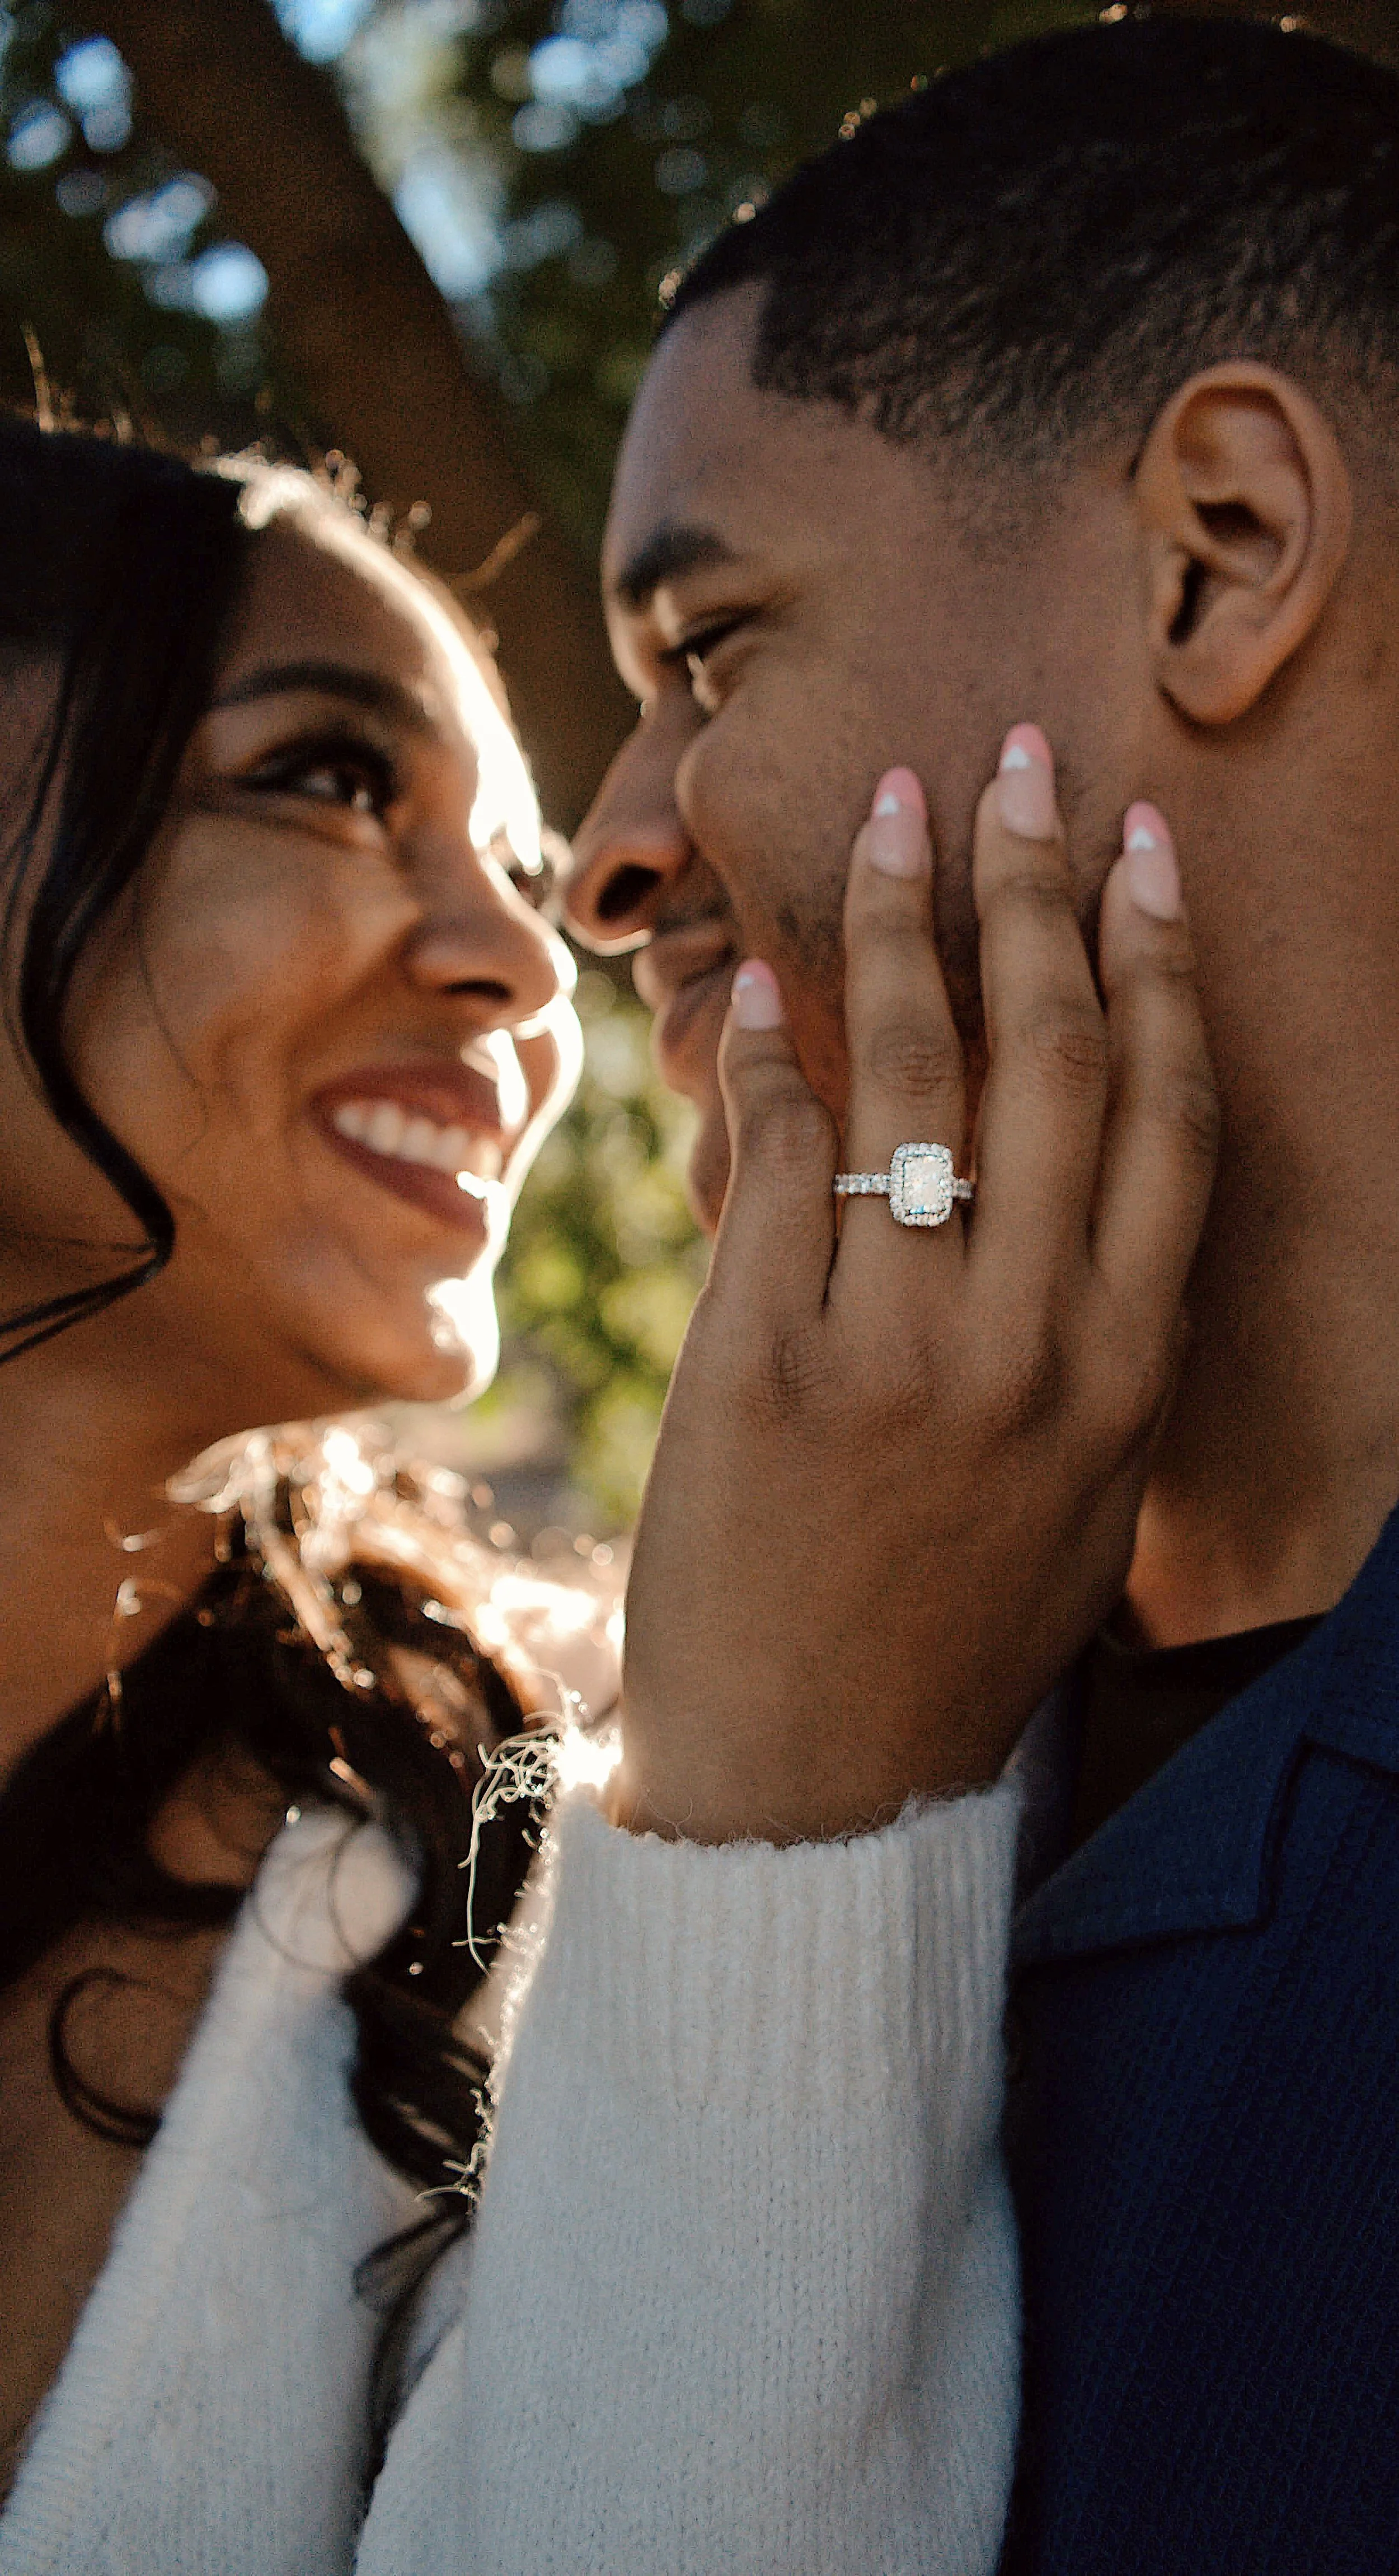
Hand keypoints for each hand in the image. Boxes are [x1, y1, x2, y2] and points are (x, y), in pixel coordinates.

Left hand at [616, 728, 1218, 1842]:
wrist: (817, 1786)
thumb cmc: (949, 1641)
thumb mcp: (1075, 1502)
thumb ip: (1090, 1349)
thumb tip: (1077, 1199)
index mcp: (1126, 1376)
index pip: (1168, 1120)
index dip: (1162, 965)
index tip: (1145, 851)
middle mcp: (1035, 1346)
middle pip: (1060, 1059)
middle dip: (1045, 887)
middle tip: (1022, 764)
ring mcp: (902, 1350)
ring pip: (922, 1076)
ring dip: (910, 922)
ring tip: (898, 812)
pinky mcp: (768, 1364)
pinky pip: (780, 1159)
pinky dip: (765, 1054)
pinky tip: (749, 982)